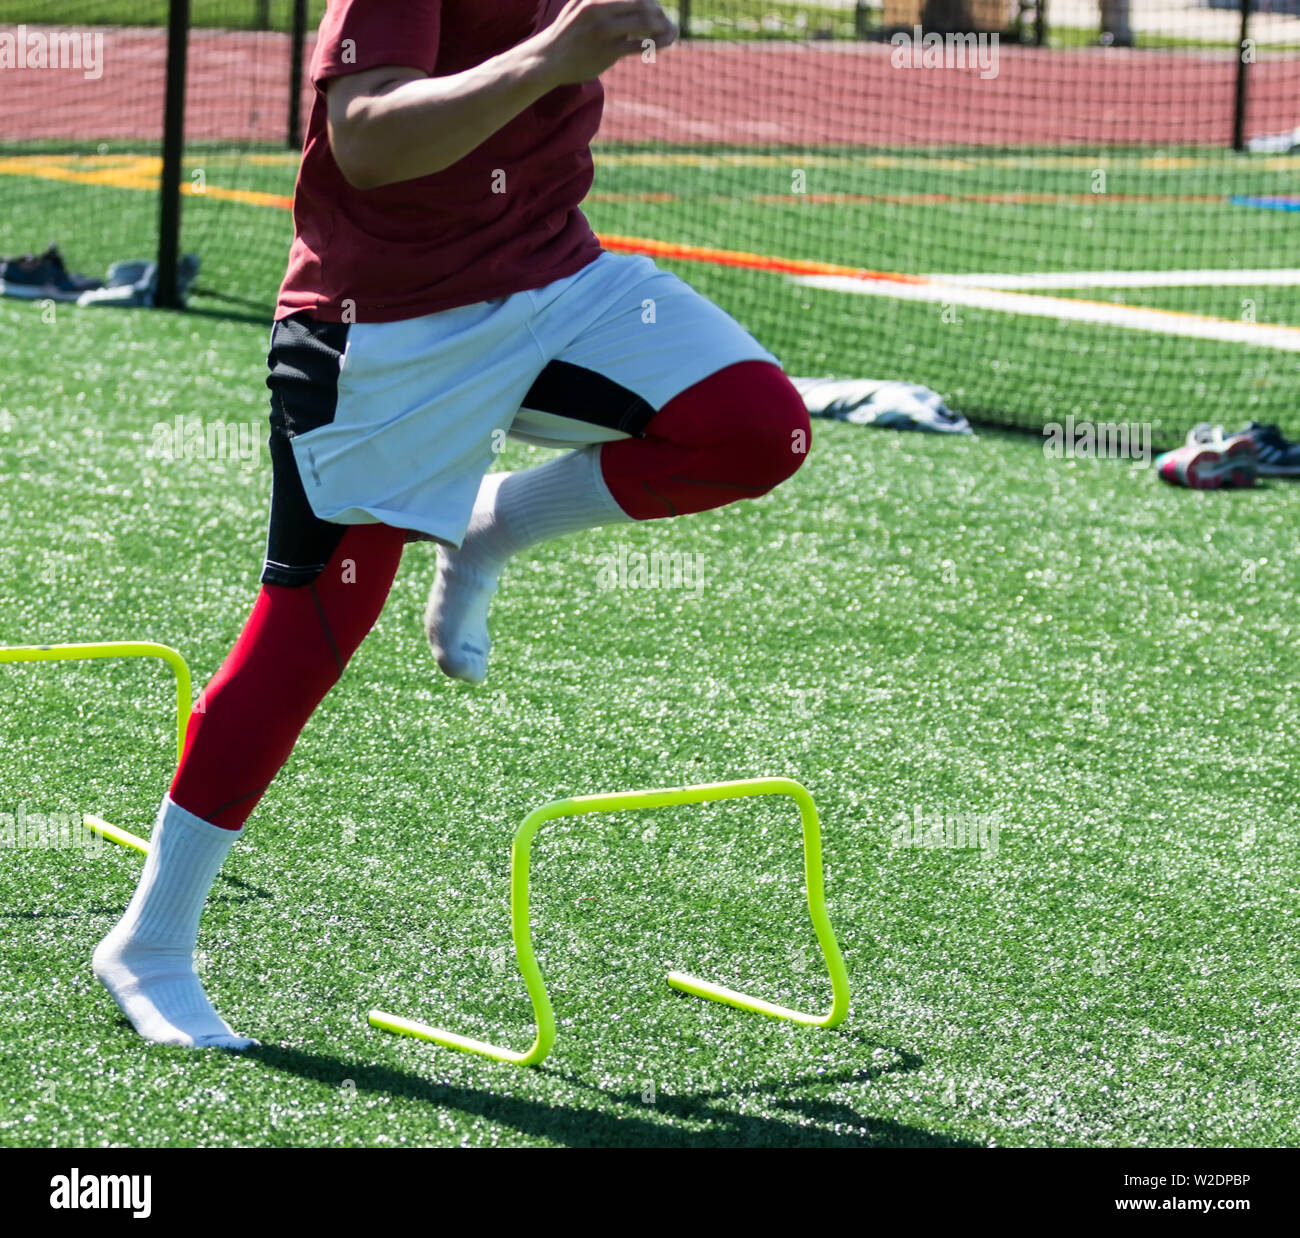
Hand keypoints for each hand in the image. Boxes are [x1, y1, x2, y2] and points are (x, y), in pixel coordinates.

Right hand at [535, 0, 677, 86]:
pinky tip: (666, 42)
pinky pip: (640, 44)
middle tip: (665, 20)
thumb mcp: (579, 4)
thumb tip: (632, 2)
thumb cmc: (568, 33)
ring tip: (671, 32)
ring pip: (643, 21)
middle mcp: (598, 7)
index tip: (655, 7)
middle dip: (657, 10)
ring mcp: (603, 29)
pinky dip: (657, 42)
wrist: (548, 59)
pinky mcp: (608, 50)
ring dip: (662, 26)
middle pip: (640, 2)